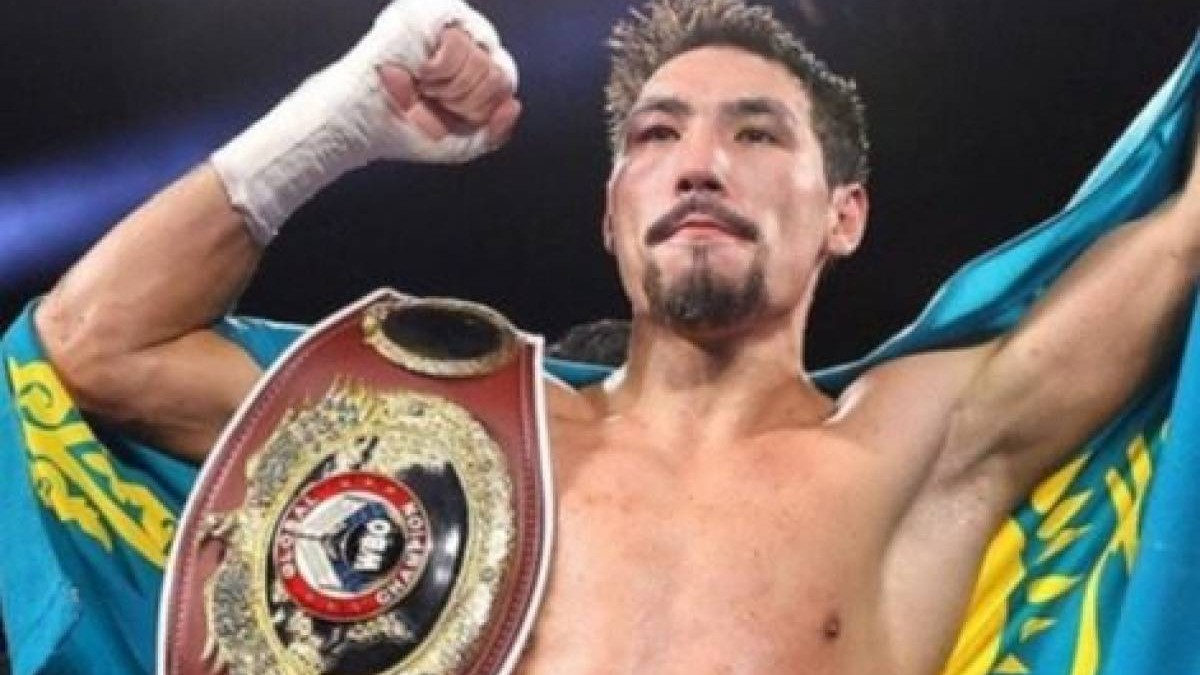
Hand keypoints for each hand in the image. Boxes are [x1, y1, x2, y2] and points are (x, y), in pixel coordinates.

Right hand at [210, 0, 519, 242]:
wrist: (362, 124)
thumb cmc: (403, 130)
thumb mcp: (461, 141)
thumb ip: (496, 131)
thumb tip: (514, 105)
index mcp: (466, 61)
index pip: (504, 77)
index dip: (483, 103)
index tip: (449, 112)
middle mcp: (458, 35)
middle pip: (500, 71)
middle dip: (468, 99)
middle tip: (431, 98)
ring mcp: (442, 21)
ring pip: (483, 60)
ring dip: (453, 88)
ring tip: (422, 86)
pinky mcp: (424, 14)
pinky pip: (459, 46)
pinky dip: (441, 71)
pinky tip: (418, 73)